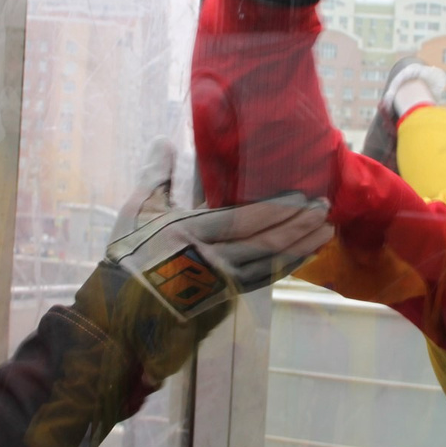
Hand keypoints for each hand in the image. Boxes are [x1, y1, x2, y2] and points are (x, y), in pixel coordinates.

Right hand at [107, 140, 333, 320]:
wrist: (121, 307)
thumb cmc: (129, 254)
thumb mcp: (137, 211)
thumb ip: (156, 174)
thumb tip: (164, 140)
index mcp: (188, 234)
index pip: (241, 221)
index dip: (275, 210)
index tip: (301, 197)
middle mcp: (210, 260)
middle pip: (263, 243)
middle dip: (298, 226)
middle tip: (323, 209)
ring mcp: (220, 283)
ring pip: (269, 264)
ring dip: (300, 247)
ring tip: (325, 232)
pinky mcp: (225, 297)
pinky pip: (263, 280)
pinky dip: (286, 266)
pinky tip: (303, 255)